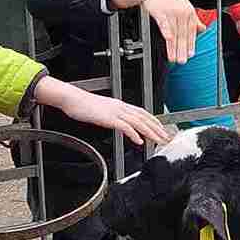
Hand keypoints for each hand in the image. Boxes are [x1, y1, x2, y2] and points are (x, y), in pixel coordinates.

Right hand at [45, 83, 171, 147]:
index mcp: (121, 105)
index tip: (162, 129)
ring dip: (151, 132)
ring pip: (138, 122)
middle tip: (166, 138)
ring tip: (158, 141)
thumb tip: (121, 124)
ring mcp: (116, 112)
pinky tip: (139, 141)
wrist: (73, 99)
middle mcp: (121, 107)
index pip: (143, 113)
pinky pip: (125, 127)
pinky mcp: (109, 118)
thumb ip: (114, 116)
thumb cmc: (85, 105)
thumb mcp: (103, 110)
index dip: (154, 121)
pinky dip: (134, 134)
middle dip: (157, 128)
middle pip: (144, 118)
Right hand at [140, 0, 203, 63]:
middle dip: (182, 49)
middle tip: (182, 61)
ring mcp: (171, 11)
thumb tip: (202, 29)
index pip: (191, 31)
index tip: (190, 54)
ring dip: (173, 47)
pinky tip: (168, 40)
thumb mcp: (184, 6)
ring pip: (173, 32)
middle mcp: (181, 11)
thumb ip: (193, 19)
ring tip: (173, 58)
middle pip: (182, 34)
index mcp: (189, 11)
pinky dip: (166, 31)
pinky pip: (164, 24)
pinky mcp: (160, 11)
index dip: (191, 44)